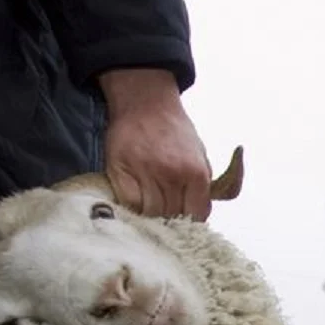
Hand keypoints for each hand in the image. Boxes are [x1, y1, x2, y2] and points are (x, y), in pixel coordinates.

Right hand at [99, 68, 212, 219]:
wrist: (146, 103)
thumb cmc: (176, 132)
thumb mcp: (201, 156)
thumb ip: (204, 187)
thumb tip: (200, 216)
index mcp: (196, 172)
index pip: (196, 215)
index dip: (191, 221)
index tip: (185, 220)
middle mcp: (171, 174)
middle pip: (172, 217)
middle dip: (171, 219)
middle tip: (167, 213)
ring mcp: (144, 172)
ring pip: (150, 213)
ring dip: (152, 214)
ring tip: (152, 205)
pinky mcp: (120, 170)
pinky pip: (129, 203)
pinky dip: (134, 206)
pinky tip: (138, 198)